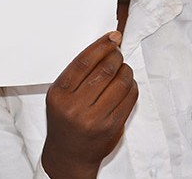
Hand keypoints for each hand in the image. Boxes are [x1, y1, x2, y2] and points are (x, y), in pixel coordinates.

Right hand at [41, 32, 137, 178]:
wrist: (69, 153)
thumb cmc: (64, 120)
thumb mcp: (59, 96)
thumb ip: (76, 75)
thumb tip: (103, 48)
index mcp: (59, 94)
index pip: (83, 62)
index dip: (100, 46)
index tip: (111, 38)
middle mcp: (75, 107)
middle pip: (103, 70)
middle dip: (115, 56)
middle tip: (118, 52)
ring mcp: (94, 118)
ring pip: (120, 83)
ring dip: (125, 70)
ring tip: (123, 68)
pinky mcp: (112, 127)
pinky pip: (129, 99)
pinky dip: (132, 86)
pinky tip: (127, 83)